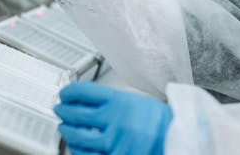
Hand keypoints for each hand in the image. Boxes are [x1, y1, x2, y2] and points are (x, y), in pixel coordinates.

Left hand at [54, 82, 172, 154]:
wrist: (179, 138)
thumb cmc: (160, 121)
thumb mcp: (136, 100)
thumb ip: (113, 101)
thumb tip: (85, 101)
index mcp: (120, 101)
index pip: (84, 92)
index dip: (69, 92)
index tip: (64, 94)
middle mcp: (116, 119)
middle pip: (77, 113)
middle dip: (64, 111)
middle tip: (60, 109)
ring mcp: (115, 141)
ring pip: (79, 136)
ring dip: (67, 131)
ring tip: (65, 128)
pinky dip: (77, 150)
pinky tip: (75, 146)